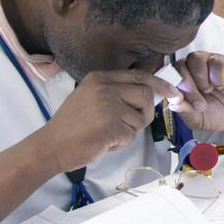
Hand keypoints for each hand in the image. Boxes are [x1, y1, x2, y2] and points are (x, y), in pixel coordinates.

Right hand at [36, 69, 176, 173]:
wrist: (50, 147)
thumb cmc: (71, 127)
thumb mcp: (90, 98)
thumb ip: (115, 92)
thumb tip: (149, 94)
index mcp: (99, 78)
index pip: (139, 76)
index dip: (159, 84)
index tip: (173, 93)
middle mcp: (104, 87)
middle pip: (145, 94)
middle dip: (145, 113)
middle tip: (130, 125)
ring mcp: (108, 106)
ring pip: (140, 118)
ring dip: (129, 131)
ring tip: (108, 135)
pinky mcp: (111, 125)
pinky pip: (131, 135)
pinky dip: (121, 143)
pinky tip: (104, 142)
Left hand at [168, 52, 223, 133]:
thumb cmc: (216, 115)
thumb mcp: (198, 120)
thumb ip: (185, 112)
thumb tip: (173, 103)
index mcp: (181, 83)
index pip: (168, 75)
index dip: (171, 85)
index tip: (179, 99)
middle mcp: (191, 70)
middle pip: (180, 65)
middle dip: (188, 85)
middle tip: (199, 102)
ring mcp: (207, 64)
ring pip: (195, 57)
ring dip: (201, 77)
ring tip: (209, 90)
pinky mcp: (223, 61)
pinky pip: (215, 60)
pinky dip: (216, 75)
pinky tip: (220, 85)